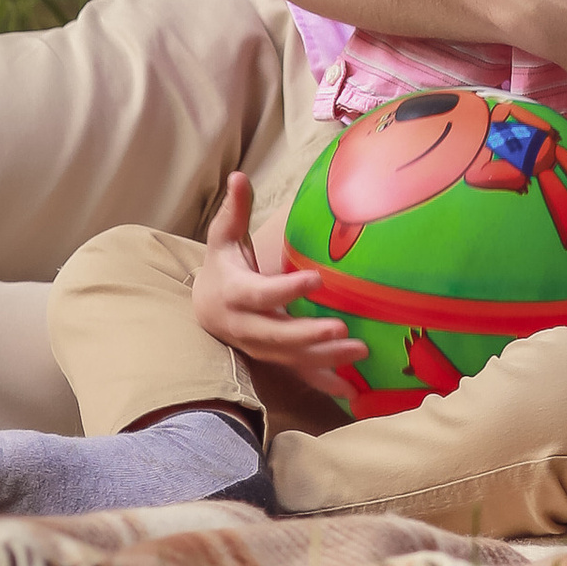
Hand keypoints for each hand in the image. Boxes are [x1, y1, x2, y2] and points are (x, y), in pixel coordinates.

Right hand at [191, 175, 366, 389]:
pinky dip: (324, 382)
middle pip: (277, 335)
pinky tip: (352, 389)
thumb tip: (239, 176)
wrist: (205, 307)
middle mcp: (245, 327)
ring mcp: (260, 347)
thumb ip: (234, 210)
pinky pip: (298, 374)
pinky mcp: (273, 359)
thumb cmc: (222, 266)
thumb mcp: (223, 237)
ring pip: (291, 358)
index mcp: (234, 294)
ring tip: (361, 351)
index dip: (286, 290)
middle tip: (343, 328)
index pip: (260, 294)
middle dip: (309, 335)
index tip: (316, 279)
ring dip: (325, 358)